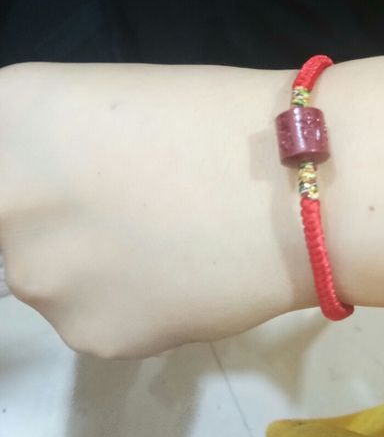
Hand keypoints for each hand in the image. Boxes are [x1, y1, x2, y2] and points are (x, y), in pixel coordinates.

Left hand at [0, 61, 314, 357]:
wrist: (300, 187)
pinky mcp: (89, 338)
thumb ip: (54, 139)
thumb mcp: (116, 99)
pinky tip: (183, 275)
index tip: (76, 172)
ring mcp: (40, 280)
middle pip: (12, 221)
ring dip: (93, 264)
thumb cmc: (220, 116)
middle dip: (58, 215)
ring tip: (170, 240)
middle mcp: (4, 203)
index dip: (40, 167)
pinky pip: (96, 317)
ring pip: (55, 275)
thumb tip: (45, 180)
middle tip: (129, 202)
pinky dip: (131, 301)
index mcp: (13, 118)